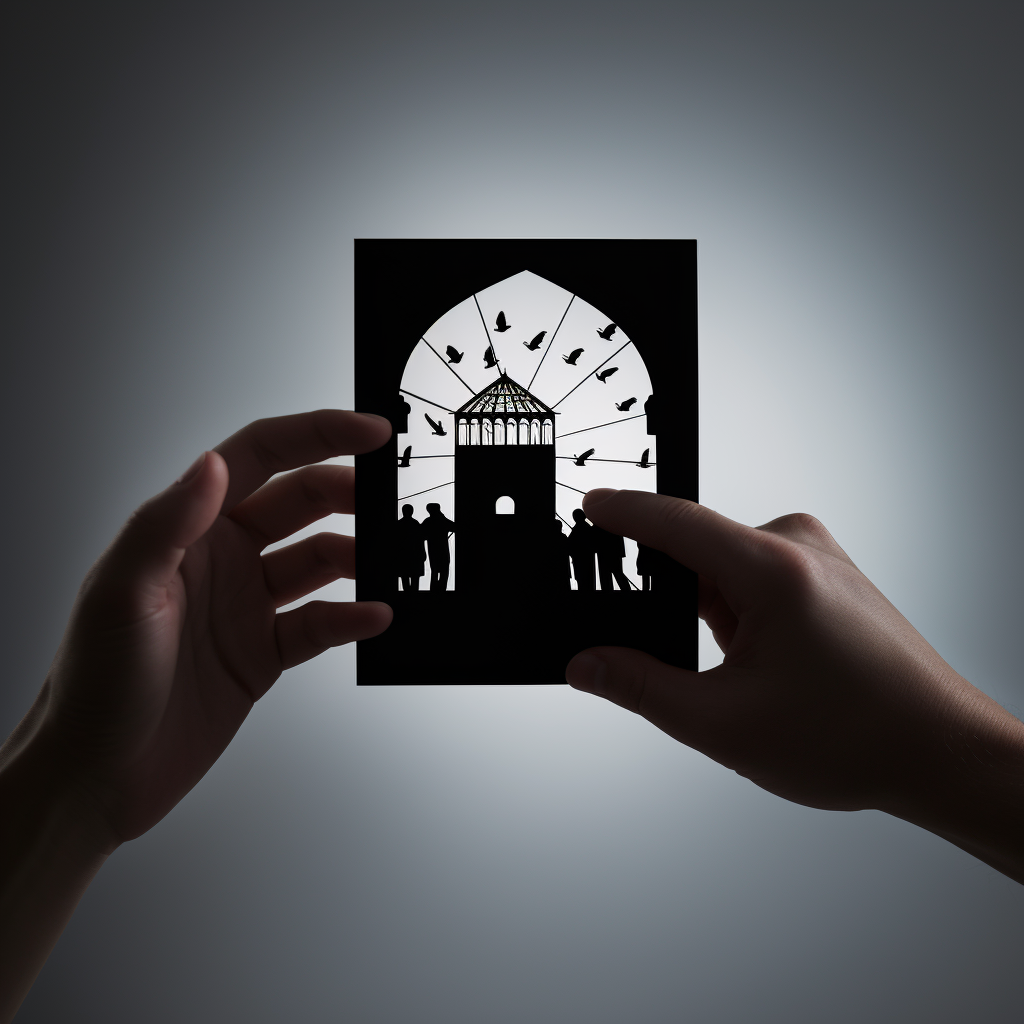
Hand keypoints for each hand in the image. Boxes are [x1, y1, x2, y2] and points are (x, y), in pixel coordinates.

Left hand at [4, 410, 392, 845]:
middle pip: (302, 501)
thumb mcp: (123, 594)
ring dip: (360, 555)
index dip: (317, 434)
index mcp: (188, 528)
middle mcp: (222, 557)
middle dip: (350, 492)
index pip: (260, 457)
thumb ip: (168, 522)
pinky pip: (321, 622)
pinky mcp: (264, 651)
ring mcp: (247, 604)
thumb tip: (213, 462)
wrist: (98, 779)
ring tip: (394, 559)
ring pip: (321, 559)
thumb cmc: (94, 685)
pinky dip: (352, 617)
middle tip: (393, 499)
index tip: (371, 432)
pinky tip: (375, 617)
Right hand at [566, 489, 1023, 882]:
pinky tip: (765, 667)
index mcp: (774, 570)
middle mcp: (799, 547)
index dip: (622, 513)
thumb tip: (588, 665)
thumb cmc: (858, 737)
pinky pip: (755, 577)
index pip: (675, 521)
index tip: (586, 505)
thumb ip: (641, 688)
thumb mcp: (725, 724)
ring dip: (713, 616)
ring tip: (749, 680)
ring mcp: (817, 557)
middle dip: (674, 603)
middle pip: (697, 551)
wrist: (941, 752)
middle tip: (687, 662)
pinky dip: (739, 614)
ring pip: (725, 570)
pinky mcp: (826, 573)